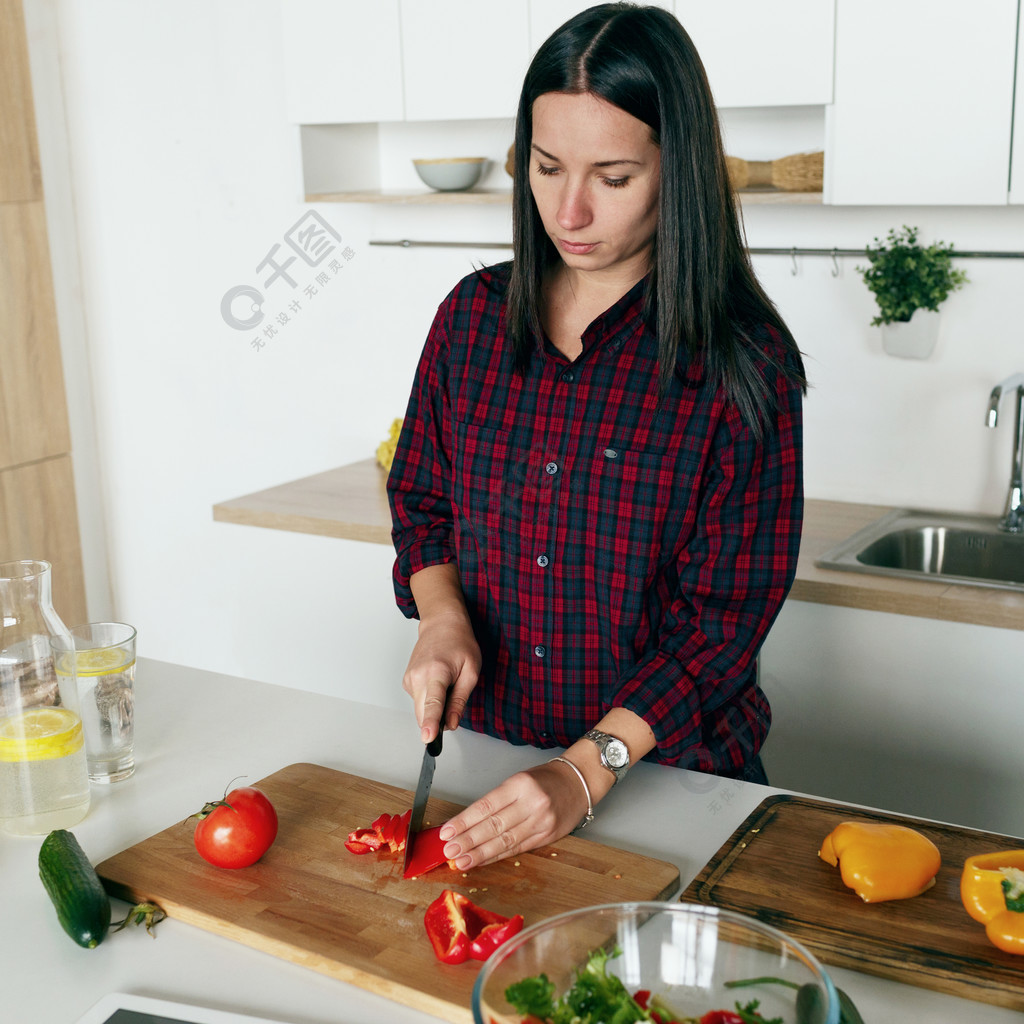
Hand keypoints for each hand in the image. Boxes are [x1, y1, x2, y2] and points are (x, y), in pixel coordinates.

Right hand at [403, 611, 480, 742]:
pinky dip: (429, 699)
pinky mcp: (406, 681)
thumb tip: (452, 723)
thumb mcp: (471, 671)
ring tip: (446, 684)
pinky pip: (419, 701)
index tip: (428, 738)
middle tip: (454, 704)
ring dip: (435, 708)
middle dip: (438, 720)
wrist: (442, 624)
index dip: (431, 724)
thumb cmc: (459, 643)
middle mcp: (418, 676)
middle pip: (423, 714)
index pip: (433, 703)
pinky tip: (437, 682)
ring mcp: (409, 679)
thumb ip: (460, 699)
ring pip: (421, 710)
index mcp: (437, 672)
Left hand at [437, 760, 590, 869]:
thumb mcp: (520, 779)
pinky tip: (482, 860)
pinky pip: (517, 849)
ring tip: (460, 861)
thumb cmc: (546, 779)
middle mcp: (532, 804)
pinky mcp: (547, 837)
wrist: (579, 783)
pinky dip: (497, 856)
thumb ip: (497, 800)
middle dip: (468, 840)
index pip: (487, 805)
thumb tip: (467, 821)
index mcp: (521, 784)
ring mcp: (541, 822)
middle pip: (494, 826)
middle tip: (448, 850)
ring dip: (479, 853)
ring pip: (505, 841)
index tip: (447, 831)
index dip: (464, 821)